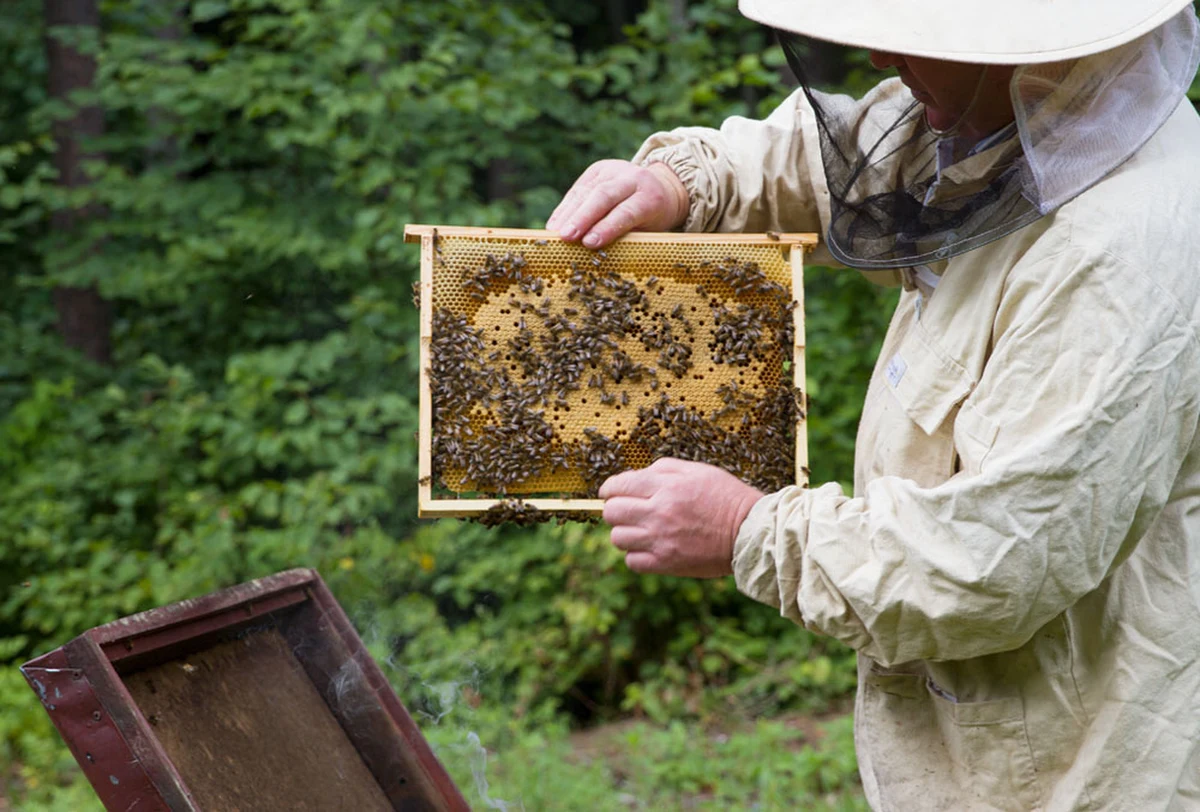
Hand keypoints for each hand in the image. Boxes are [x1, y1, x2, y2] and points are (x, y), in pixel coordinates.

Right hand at [546, 160, 688, 248]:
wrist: (659, 187)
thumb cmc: (651, 219)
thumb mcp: (648, 230)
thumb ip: (625, 238)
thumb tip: (595, 255)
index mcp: (650, 196)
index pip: (626, 211)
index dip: (606, 227)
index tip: (589, 243)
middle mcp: (632, 178)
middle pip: (603, 196)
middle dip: (582, 218)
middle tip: (566, 237)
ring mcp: (613, 170)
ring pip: (586, 191)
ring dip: (567, 214)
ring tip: (554, 234)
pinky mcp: (597, 169)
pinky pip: (577, 189)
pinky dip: (564, 209)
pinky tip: (555, 224)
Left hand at [599, 458, 763, 576]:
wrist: (749, 532)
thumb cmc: (726, 497)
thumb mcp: (698, 470)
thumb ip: (663, 468)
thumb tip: (635, 476)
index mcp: (666, 486)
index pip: (618, 486)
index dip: (610, 488)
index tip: (611, 492)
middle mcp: (659, 513)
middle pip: (612, 512)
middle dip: (616, 509)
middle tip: (628, 510)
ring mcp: (661, 540)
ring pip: (617, 538)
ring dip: (625, 532)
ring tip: (641, 529)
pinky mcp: (666, 563)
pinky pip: (631, 561)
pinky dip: (636, 555)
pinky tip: (649, 547)